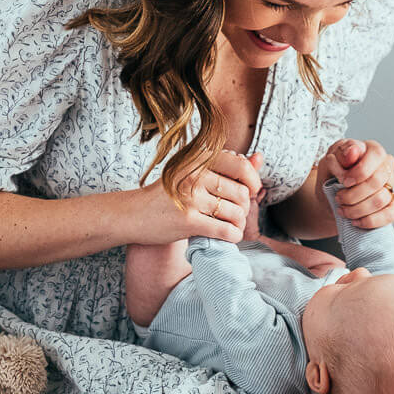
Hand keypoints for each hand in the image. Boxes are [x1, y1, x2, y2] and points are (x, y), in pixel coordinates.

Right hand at [140, 148, 264, 243]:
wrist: (133, 214)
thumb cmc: (166, 192)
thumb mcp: (192, 170)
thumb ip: (228, 165)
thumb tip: (260, 157)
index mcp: (198, 158)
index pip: (240, 166)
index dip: (252, 181)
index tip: (250, 191)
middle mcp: (195, 174)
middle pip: (241, 192)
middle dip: (244, 206)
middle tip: (235, 213)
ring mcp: (192, 198)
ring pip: (236, 213)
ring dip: (239, 223)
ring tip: (230, 225)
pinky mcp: (189, 222)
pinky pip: (227, 231)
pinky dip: (233, 236)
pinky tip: (228, 236)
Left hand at [322, 138, 393, 229]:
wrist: (331, 197)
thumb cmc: (332, 175)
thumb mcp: (329, 161)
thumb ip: (341, 153)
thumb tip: (354, 150)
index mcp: (372, 149)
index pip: (376, 156)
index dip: (360, 171)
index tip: (343, 182)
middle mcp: (386, 165)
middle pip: (378, 181)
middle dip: (354, 194)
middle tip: (339, 198)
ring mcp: (393, 184)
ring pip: (381, 199)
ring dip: (357, 209)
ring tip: (343, 210)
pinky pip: (390, 214)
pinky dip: (370, 220)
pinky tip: (356, 221)